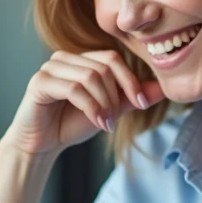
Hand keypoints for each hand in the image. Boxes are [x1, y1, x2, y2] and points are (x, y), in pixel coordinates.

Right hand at [5, 50, 164, 156]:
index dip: (129, 80)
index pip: (112, 59)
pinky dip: (90, 107)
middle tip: (114, 120)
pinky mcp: (40, 81)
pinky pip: (73, 88)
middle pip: (102, 68)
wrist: (42, 143)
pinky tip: (96, 122)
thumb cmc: (71, 123)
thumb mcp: (108, 110)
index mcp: (81, 60)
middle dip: (115, 97)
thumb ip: (130, 98)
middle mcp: (65, 58)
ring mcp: (50, 68)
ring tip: (105, 123)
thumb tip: (162, 89)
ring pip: (89, 77)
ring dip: (103, 104)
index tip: (140, 103)